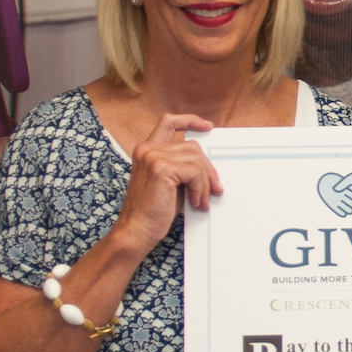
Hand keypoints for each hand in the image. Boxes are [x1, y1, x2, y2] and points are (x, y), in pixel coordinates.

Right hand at [115, 113, 220, 252]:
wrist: (136, 230)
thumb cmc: (153, 211)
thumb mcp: (170, 183)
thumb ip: (182, 167)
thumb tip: (209, 165)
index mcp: (146, 150)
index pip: (169, 122)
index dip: (190, 120)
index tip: (207, 126)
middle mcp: (147, 149)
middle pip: (193, 147)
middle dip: (208, 169)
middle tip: (215, 189)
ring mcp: (153, 157)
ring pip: (197, 160)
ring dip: (205, 183)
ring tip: (202, 201)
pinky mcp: (161, 169)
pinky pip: (194, 173)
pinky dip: (200, 189)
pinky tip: (195, 202)